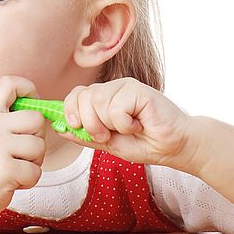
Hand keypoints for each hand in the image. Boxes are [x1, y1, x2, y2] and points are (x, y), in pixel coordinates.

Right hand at [0, 76, 45, 215]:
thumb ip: (9, 116)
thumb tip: (41, 106)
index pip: (9, 83)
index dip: (27, 89)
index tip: (29, 104)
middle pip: (37, 119)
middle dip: (36, 137)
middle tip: (21, 150)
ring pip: (39, 147)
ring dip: (33, 161)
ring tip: (15, 166)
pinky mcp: (6, 170)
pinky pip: (36, 171)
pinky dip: (29, 179)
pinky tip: (13, 179)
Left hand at [61, 77, 191, 165]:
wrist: (174, 147)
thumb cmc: (144, 144)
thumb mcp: (108, 143)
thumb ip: (84, 135)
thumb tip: (59, 128)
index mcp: (103, 98)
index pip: (75, 94)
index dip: (70, 110)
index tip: (77, 126)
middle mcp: (112, 89)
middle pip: (83, 97)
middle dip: (91, 123)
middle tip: (109, 135)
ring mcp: (125, 86)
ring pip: (98, 101)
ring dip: (110, 125)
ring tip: (129, 129)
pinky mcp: (138, 89)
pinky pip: (116, 107)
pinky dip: (125, 123)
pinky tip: (140, 124)